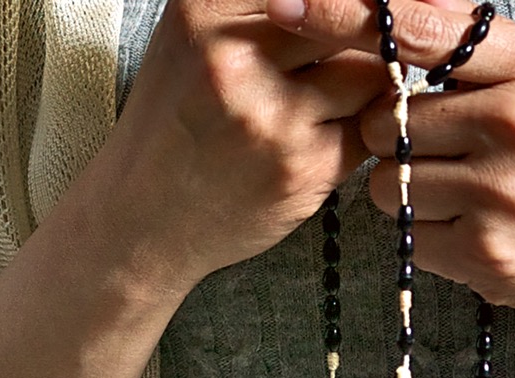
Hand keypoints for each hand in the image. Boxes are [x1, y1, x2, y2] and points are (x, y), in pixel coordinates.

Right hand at [74, 0, 390, 293]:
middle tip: (344, 58)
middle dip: (360, 37)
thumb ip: (263, 5)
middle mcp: (233, 56)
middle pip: (350, 19)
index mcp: (203, 6)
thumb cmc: (175, 123)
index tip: (346, 18)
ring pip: (372, 73)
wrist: (142, 220)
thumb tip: (361, 1)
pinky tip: (319, 140)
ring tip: (325, 103)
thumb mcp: (193, 36)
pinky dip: (358, 133)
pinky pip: (370, 128)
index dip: (343, 5)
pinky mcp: (303, 166)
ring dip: (363, 88)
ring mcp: (271, 114)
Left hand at [269, 0, 514, 334]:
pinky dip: (433, 235)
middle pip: (386, 120)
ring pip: (388, 182)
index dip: (347, 17)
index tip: (293, 6)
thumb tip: (395, 10)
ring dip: (412, 190)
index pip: (422, 30)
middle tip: (457, 153)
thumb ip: (483, 50)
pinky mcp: (486, 254)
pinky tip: (484, 230)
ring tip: (475, 195)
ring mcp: (502, 194)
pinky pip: (410, 234)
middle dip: (400, 139)